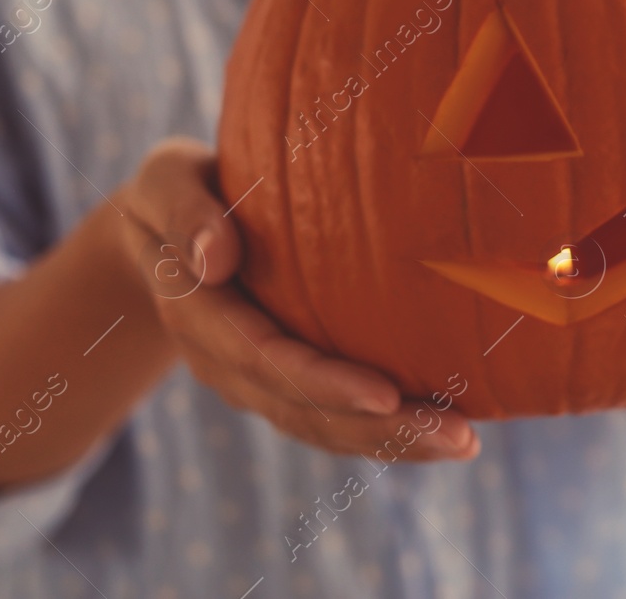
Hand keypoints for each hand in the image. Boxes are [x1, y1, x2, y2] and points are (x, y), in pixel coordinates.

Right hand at [119, 139, 477, 460]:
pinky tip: (443, 430)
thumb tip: (216, 256)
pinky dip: (384, 430)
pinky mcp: (281, 380)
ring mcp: (253, 379)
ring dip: (393, 441)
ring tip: (463, 443)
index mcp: (198, 314)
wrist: (161, 232)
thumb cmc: (176, 190)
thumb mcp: (166, 183)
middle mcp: (225, 361)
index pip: (264, 360)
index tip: (385, 395)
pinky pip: (332, 417)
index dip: (323, 383)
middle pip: (303, 409)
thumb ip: (184, 212)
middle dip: (380, 429)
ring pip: (323, 426)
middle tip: (456, 435)